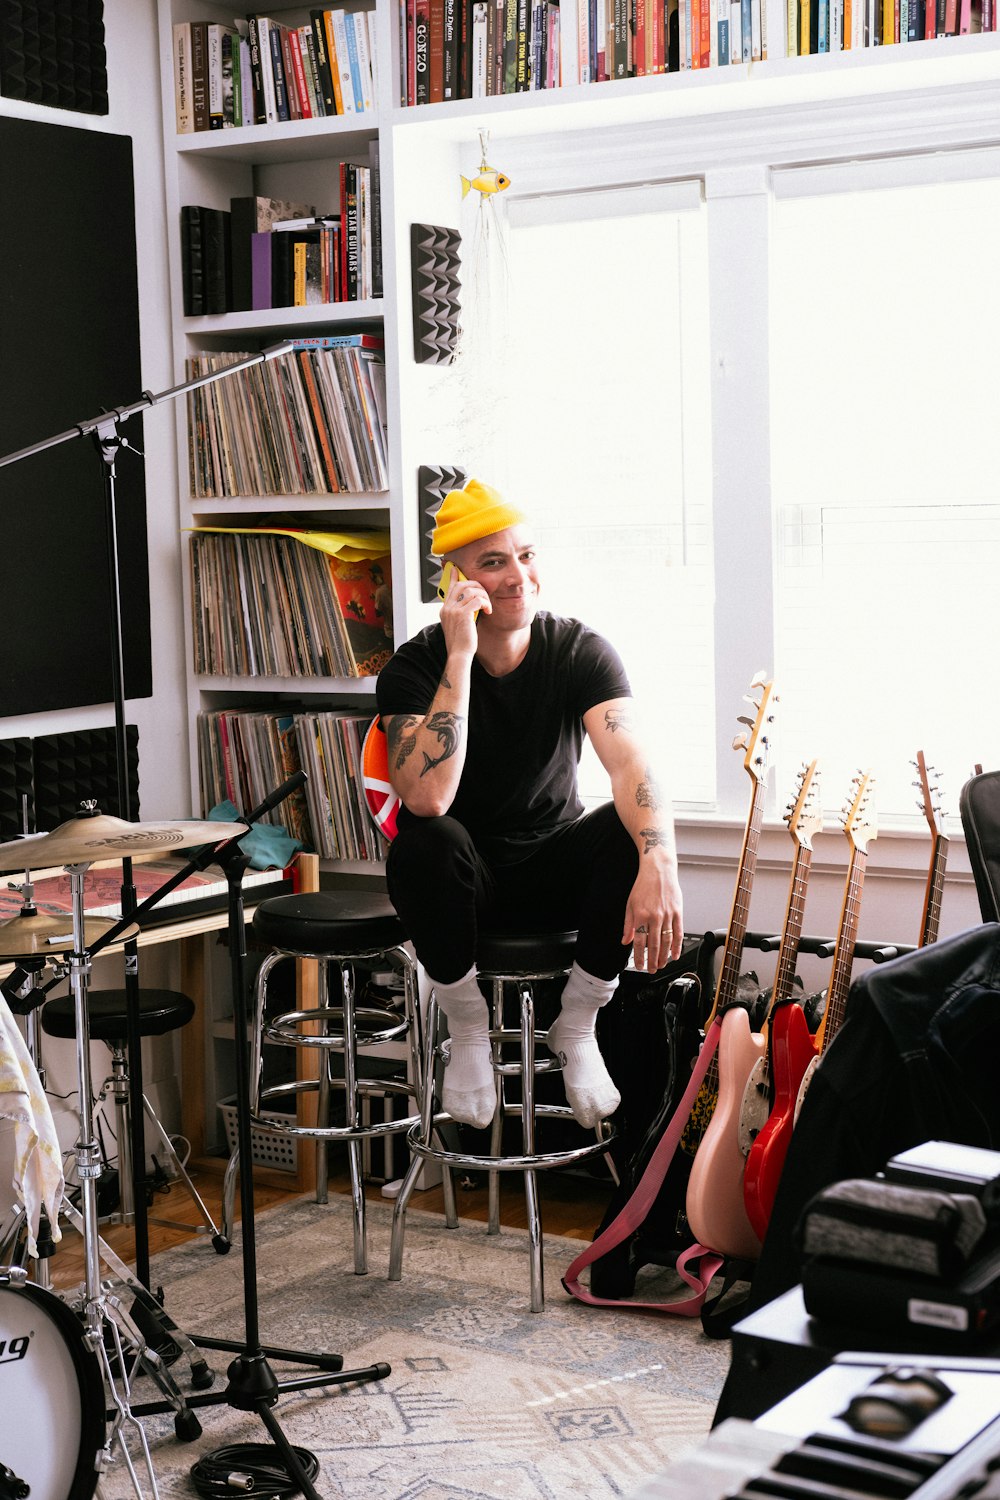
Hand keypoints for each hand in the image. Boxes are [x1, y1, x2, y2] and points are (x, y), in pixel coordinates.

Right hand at [440, 571, 488, 654]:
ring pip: (471, 590)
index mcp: (445, 610)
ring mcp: (454, 610)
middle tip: (484, 594)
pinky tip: (488, 611)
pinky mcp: (463, 614)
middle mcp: (447, 608)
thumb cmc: (461, 643)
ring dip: (483, 595)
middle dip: (476, 585)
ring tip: (487, 606)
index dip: (453, 577)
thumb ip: (461, 613)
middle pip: (461, 584)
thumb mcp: (457, 625)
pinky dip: (486, 603)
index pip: (449, 588)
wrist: (459, 655)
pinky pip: (477, 600)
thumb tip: (471, 605)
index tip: (455, 568)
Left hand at [623, 859, 683, 973]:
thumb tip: (625, 940)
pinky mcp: (678, 913)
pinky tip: (675, 954)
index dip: (639, 956)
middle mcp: (654, 917)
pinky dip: (677, 946)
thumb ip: (628, 924)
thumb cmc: (644, 885)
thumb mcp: (630, 904)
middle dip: (652, 961)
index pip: (639, 942)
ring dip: (664, 957)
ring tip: (662, 965)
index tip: (639, 966)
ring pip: (666, 942)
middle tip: (651, 970)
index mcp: (640, 915)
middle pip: (654, 945)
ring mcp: (667, 915)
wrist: (658, 870)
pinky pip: (678, 933)